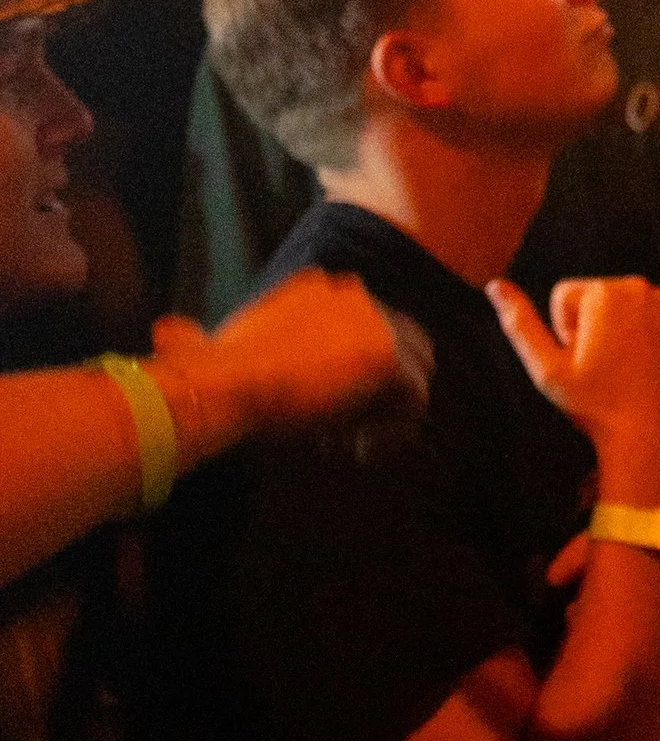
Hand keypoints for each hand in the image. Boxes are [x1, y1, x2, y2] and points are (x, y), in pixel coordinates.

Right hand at [165, 272, 429, 449]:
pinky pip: (415, 399)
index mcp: (316, 287)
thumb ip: (194, 337)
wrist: (226, 383)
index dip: (342, 367)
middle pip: (394, 339)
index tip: (317, 406)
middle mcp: (353, 293)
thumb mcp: (203, 345)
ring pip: (411, 368)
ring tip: (349, 444)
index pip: (359, 321)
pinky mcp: (389, 357)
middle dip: (373, 385)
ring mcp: (376, 321)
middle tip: (338, 429)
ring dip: (385, 408)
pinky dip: (393, 430)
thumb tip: (163, 329)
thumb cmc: (210, 372)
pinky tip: (360, 453)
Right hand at [486, 274, 659, 489]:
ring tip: (625, 368)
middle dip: (593, 327)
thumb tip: (494, 285)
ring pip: (625, 306)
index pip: (565, 297)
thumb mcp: (547, 370)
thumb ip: (519, 324)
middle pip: (597, 298)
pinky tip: (647, 363)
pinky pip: (653, 313)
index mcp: (602, 292)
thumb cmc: (594, 405)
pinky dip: (648, 333)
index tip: (579, 360)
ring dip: (620, 329)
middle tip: (602, 367)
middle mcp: (638, 285)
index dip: (564, 332)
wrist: (650, 433)